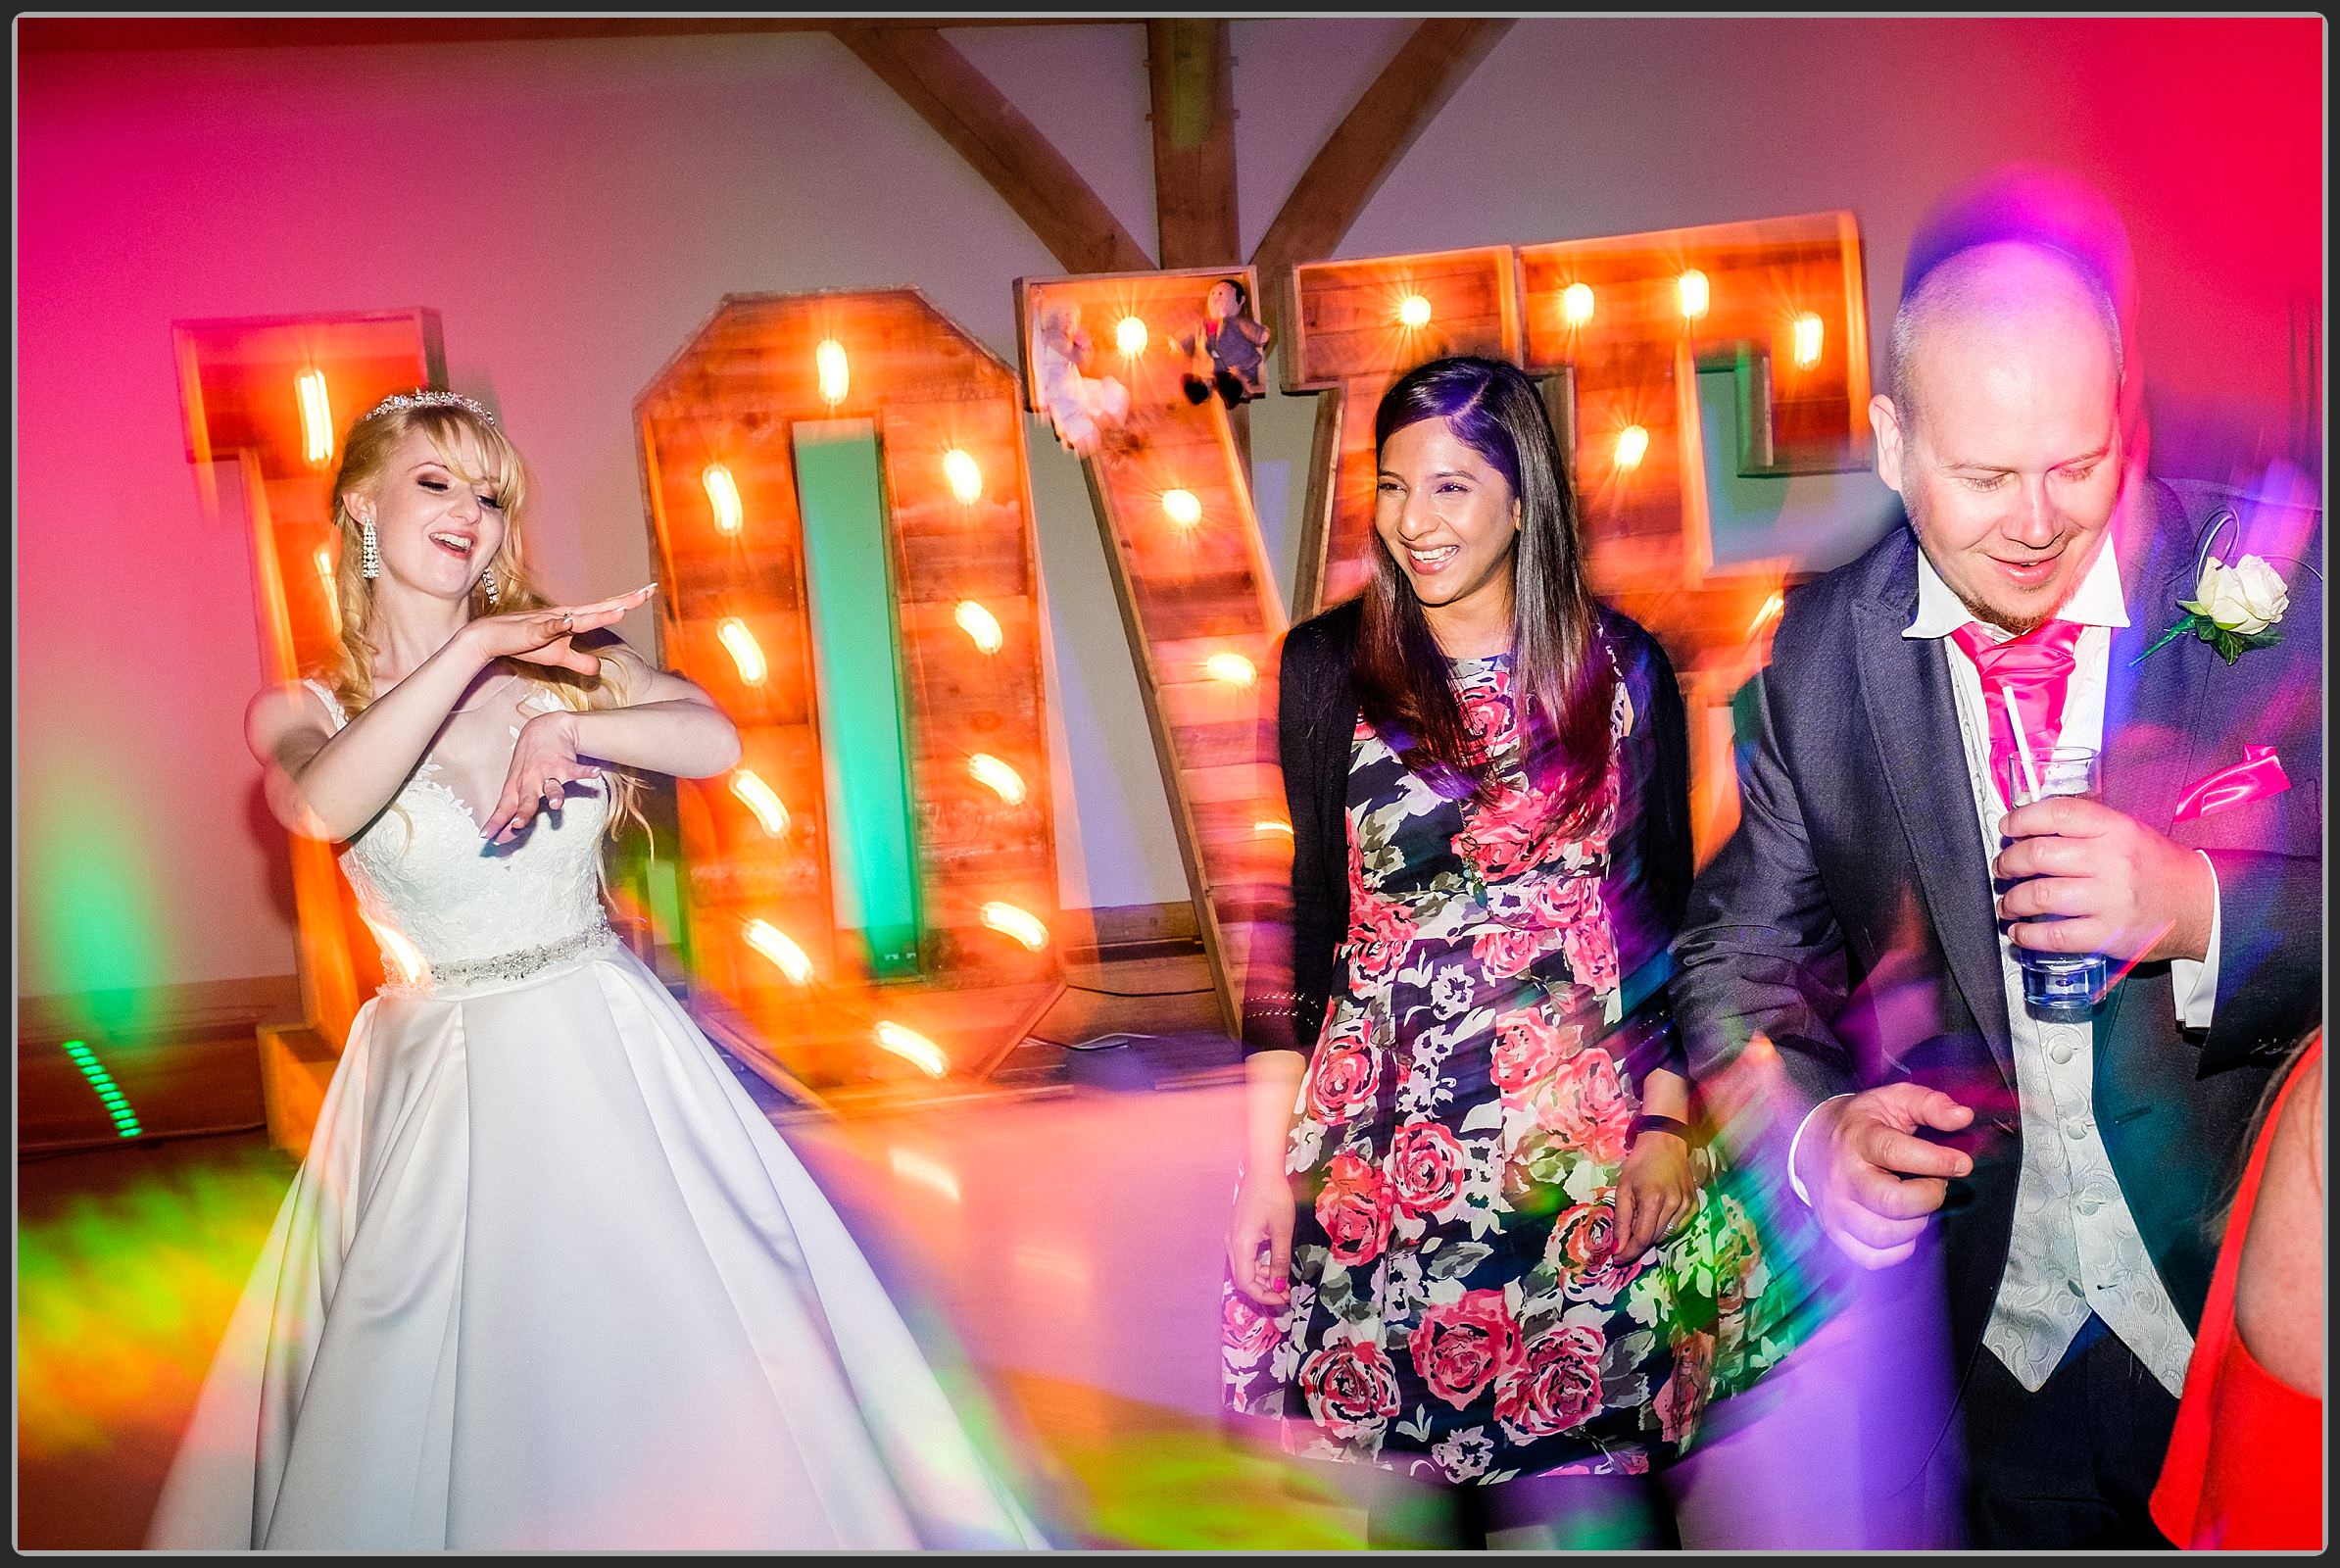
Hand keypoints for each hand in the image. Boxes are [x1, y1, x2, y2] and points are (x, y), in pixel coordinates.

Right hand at [459, 585, 655, 676]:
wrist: (495, 638)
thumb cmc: (527, 643)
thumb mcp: (560, 658)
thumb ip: (581, 662)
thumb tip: (599, 670)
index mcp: (575, 619)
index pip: (606, 609)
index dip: (628, 601)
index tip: (649, 592)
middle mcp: (567, 615)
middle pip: (602, 606)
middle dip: (626, 599)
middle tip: (650, 590)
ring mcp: (552, 621)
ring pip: (580, 617)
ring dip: (600, 614)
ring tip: (622, 610)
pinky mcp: (535, 629)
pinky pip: (550, 626)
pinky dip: (560, 624)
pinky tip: (571, 622)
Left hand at [480, 709, 600, 842]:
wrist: (543, 729)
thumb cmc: (528, 762)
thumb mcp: (515, 784)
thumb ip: (512, 809)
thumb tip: (502, 835)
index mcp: (516, 788)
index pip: (503, 808)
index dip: (495, 822)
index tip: (487, 836)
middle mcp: (530, 781)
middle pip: (526, 800)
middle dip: (523, 813)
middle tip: (518, 825)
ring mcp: (547, 772)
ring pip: (551, 786)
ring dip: (555, 795)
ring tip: (557, 804)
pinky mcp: (564, 764)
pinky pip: (576, 770)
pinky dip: (586, 772)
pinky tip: (594, 773)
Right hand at [1226, 1168, 1296, 1308]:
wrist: (1263, 1171)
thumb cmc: (1275, 1197)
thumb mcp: (1282, 1230)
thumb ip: (1280, 1259)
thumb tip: (1279, 1286)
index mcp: (1241, 1244)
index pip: (1245, 1282)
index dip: (1264, 1296)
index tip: (1283, 1299)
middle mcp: (1232, 1243)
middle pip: (1242, 1277)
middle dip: (1264, 1289)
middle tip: (1286, 1294)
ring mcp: (1232, 1237)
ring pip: (1244, 1268)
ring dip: (1262, 1278)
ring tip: (1284, 1279)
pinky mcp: (1237, 1232)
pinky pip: (1245, 1257)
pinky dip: (1258, 1265)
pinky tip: (1274, 1263)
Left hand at [1611, 1131, 1696, 1260]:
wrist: (1665, 1143)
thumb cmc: (1639, 1164)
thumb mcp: (1622, 1189)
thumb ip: (1621, 1220)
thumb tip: (1617, 1247)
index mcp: (1653, 1200)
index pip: (1642, 1238)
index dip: (1629, 1252)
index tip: (1617, 1260)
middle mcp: (1674, 1205)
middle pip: (1654, 1239)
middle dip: (1637, 1243)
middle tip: (1625, 1237)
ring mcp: (1687, 1205)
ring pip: (1666, 1236)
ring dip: (1651, 1234)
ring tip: (1642, 1218)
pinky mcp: (1694, 1205)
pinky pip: (1678, 1227)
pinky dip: (1665, 1227)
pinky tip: (1658, 1213)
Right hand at [1798, 1084, 1974, 1268]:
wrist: (1812, 1141)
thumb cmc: (1860, 1123)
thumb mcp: (1893, 1100)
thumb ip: (1930, 1104)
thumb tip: (1962, 1117)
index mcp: (1858, 1139)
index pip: (1895, 1153)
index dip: (1937, 1161)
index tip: (1961, 1163)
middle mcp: (1843, 1176)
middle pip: (1892, 1202)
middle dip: (1930, 1196)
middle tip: (1936, 1182)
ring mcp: (1836, 1208)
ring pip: (1885, 1235)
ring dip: (1916, 1223)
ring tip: (1917, 1203)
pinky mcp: (1835, 1231)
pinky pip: (1873, 1257)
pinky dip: (1898, 1248)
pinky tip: (1903, 1225)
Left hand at [1994, 797, 2215, 962]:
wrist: (2202, 904)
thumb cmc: (2159, 868)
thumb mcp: (2129, 832)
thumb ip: (2085, 827)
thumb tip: (2030, 827)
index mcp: (2115, 829)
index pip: (2057, 813)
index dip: (2021, 819)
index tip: (2008, 826)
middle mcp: (2111, 861)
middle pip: (2037, 854)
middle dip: (2008, 862)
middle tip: (2003, 868)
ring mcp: (2109, 899)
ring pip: (2038, 895)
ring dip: (2011, 901)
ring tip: (2008, 903)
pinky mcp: (2108, 934)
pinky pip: (2054, 935)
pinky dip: (2027, 936)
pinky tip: (2020, 933)